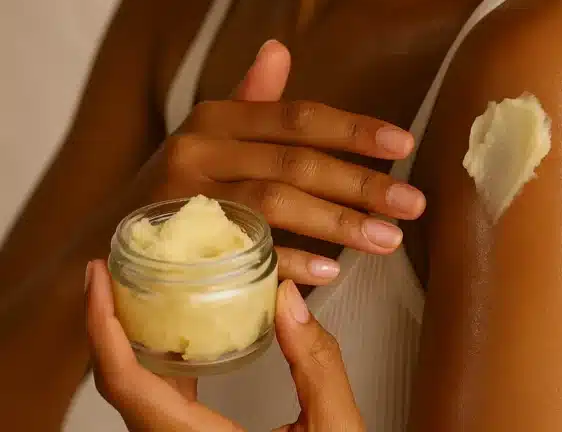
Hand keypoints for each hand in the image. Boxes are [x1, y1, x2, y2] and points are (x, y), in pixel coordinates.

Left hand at [86, 259, 364, 431]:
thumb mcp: (336, 431)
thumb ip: (316, 362)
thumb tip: (288, 299)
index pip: (128, 384)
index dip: (103, 327)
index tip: (98, 282)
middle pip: (119, 386)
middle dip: (107, 323)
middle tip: (110, 272)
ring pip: (133, 400)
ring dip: (127, 344)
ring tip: (136, 294)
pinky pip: (155, 411)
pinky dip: (153, 369)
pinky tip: (174, 343)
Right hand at [126, 41, 424, 284]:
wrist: (108, 242)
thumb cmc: (179, 184)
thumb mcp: (210, 135)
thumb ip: (252, 99)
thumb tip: (279, 46)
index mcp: (216, 116)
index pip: (298, 117)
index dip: (354, 129)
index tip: (404, 143)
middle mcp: (198, 148)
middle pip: (295, 161)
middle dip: (361, 182)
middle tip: (414, 203)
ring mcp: (184, 198)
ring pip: (275, 203)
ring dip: (338, 223)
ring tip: (389, 239)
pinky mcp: (175, 246)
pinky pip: (243, 253)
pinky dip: (288, 261)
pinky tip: (329, 273)